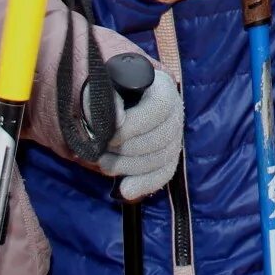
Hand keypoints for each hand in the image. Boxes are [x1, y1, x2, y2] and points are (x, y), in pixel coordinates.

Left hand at [97, 68, 183, 200]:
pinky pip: (165, 172)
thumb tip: (118, 120)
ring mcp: (174, 132)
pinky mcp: (167, 154)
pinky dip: (146, 183)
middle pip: (163, 136)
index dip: (136, 125)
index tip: (110, 135)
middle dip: (129, 150)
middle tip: (102, 150)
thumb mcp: (99, 83)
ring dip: (130, 166)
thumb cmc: (101, 85)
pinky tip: (126, 191)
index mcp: (161, 84)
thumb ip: (106, 97)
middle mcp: (174, 108)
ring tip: (104, 163)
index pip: (161, 107)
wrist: (103, 96)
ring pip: (163, 157)